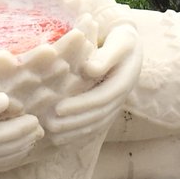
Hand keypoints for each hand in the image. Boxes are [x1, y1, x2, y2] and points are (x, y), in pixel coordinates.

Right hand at [0, 85, 43, 178]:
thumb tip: (9, 102)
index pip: (5, 137)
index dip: (23, 129)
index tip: (36, 117)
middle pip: (4, 153)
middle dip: (24, 142)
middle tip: (39, 129)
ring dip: (16, 154)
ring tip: (29, 142)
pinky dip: (1, 164)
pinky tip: (5, 156)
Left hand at [45, 21, 140, 146]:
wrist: (130, 45)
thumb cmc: (122, 39)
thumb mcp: (119, 42)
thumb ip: (106, 56)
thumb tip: (89, 69)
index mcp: (123, 81)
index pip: (101, 98)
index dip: (80, 105)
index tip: (58, 109)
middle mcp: (121, 97)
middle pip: (98, 115)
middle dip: (73, 123)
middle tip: (49, 125)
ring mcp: (116, 104)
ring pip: (97, 124)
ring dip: (75, 132)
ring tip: (52, 136)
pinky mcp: (109, 107)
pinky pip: (96, 125)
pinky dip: (80, 134)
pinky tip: (62, 139)